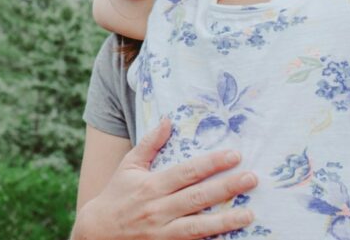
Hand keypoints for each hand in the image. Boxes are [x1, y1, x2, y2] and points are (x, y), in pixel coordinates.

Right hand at [73, 120, 257, 239]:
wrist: (97, 232)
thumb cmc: (117, 195)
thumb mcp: (129, 166)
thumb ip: (150, 144)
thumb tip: (168, 120)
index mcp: (152, 185)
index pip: (187, 172)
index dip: (212, 163)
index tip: (234, 154)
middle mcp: (159, 208)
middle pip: (198, 197)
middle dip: (226, 187)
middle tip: (251, 178)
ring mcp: (163, 232)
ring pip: (199, 226)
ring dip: (225, 220)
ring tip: (249, 213)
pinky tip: (230, 236)